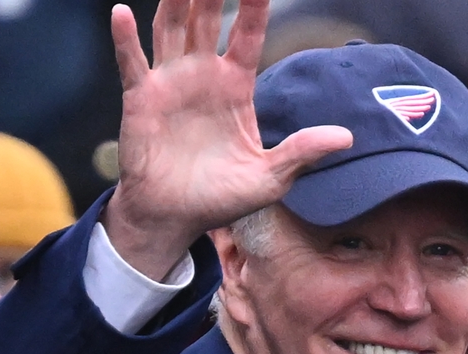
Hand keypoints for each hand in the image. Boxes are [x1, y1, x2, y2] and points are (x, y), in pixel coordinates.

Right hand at [104, 0, 352, 279]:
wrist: (176, 218)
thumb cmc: (222, 198)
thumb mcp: (271, 177)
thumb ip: (303, 151)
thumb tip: (347, 138)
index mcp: (235, 87)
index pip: (247, 34)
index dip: (254, 6)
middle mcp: (202, 76)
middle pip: (207, 19)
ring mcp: (170, 83)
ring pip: (172, 28)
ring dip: (175, 1)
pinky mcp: (141, 100)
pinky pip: (132, 63)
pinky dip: (125, 39)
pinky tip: (120, 13)